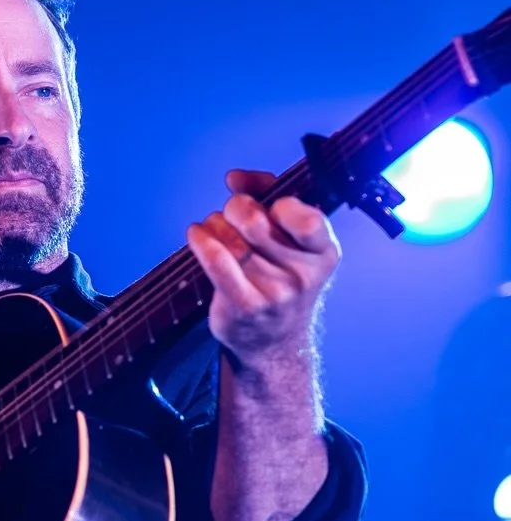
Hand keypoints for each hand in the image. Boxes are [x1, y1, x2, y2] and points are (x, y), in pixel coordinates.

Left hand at [185, 169, 340, 367]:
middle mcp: (303, 274)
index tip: (266, 204)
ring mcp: (274, 293)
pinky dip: (201, 241)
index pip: (305, 216)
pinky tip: (196, 235)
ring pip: (230, 239)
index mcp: (323, 252)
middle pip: (254, 220)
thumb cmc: (280, 277)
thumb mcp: (291, 241)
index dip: (278, 202)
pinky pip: (217, 262)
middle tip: (230, 215)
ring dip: (214, 225)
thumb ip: (270, 198)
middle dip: (235, 209)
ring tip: (210, 228)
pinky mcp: (245, 306)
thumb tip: (235, 178)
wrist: (274, 342)